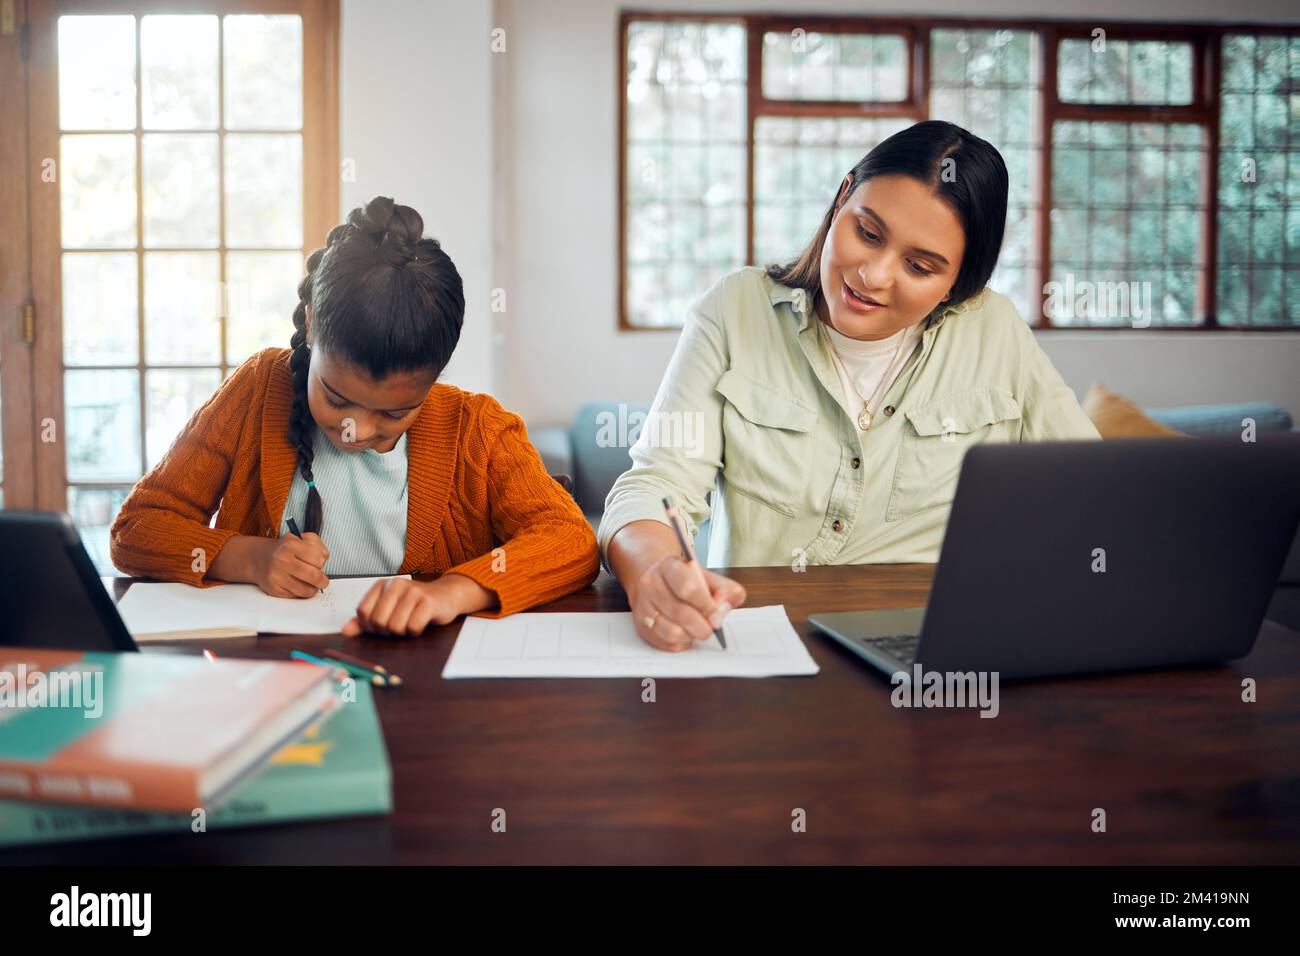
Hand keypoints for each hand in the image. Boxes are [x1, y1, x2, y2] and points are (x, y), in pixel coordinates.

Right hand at [254, 532, 328, 597]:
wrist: (261, 558)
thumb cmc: (285, 550)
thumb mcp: (301, 538)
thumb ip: (317, 545)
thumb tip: (324, 558)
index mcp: (291, 545)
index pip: (318, 559)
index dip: (323, 562)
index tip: (320, 563)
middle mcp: (282, 560)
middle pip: (314, 576)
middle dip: (323, 580)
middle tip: (322, 579)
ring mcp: (277, 576)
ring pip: (307, 589)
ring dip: (314, 588)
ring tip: (312, 583)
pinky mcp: (274, 589)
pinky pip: (296, 595)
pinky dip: (302, 592)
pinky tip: (300, 585)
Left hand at [341, 575, 486, 637]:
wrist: (446, 596)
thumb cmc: (415, 606)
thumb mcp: (388, 611)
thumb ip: (365, 621)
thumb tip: (345, 631)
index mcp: (383, 585)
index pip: (363, 612)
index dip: (370, 626)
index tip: (382, 625)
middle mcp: (397, 585)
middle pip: (378, 621)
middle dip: (387, 631)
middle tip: (399, 625)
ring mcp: (414, 592)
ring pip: (395, 626)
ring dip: (403, 632)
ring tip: (410, 622)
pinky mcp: (429, 602)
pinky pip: (413, 627)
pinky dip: (416, 631)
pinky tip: (421, 622)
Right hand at [631, 556, 745, 651]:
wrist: (659, 582)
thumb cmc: (689, 582)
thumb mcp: (710, 578)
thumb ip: (727, 591)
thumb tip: (721, 611)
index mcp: (669, 566)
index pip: (688, 588)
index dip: (706, 605)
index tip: (716, 614)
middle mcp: (651, 583)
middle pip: (681, 613)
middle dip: (703, 626)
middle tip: (712, 627)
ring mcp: (643, 606)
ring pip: (673, 632)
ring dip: (692, 635)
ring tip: (698, 628)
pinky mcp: (642, 625)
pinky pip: (667, 643)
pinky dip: (683, 642)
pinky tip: (686, 632)